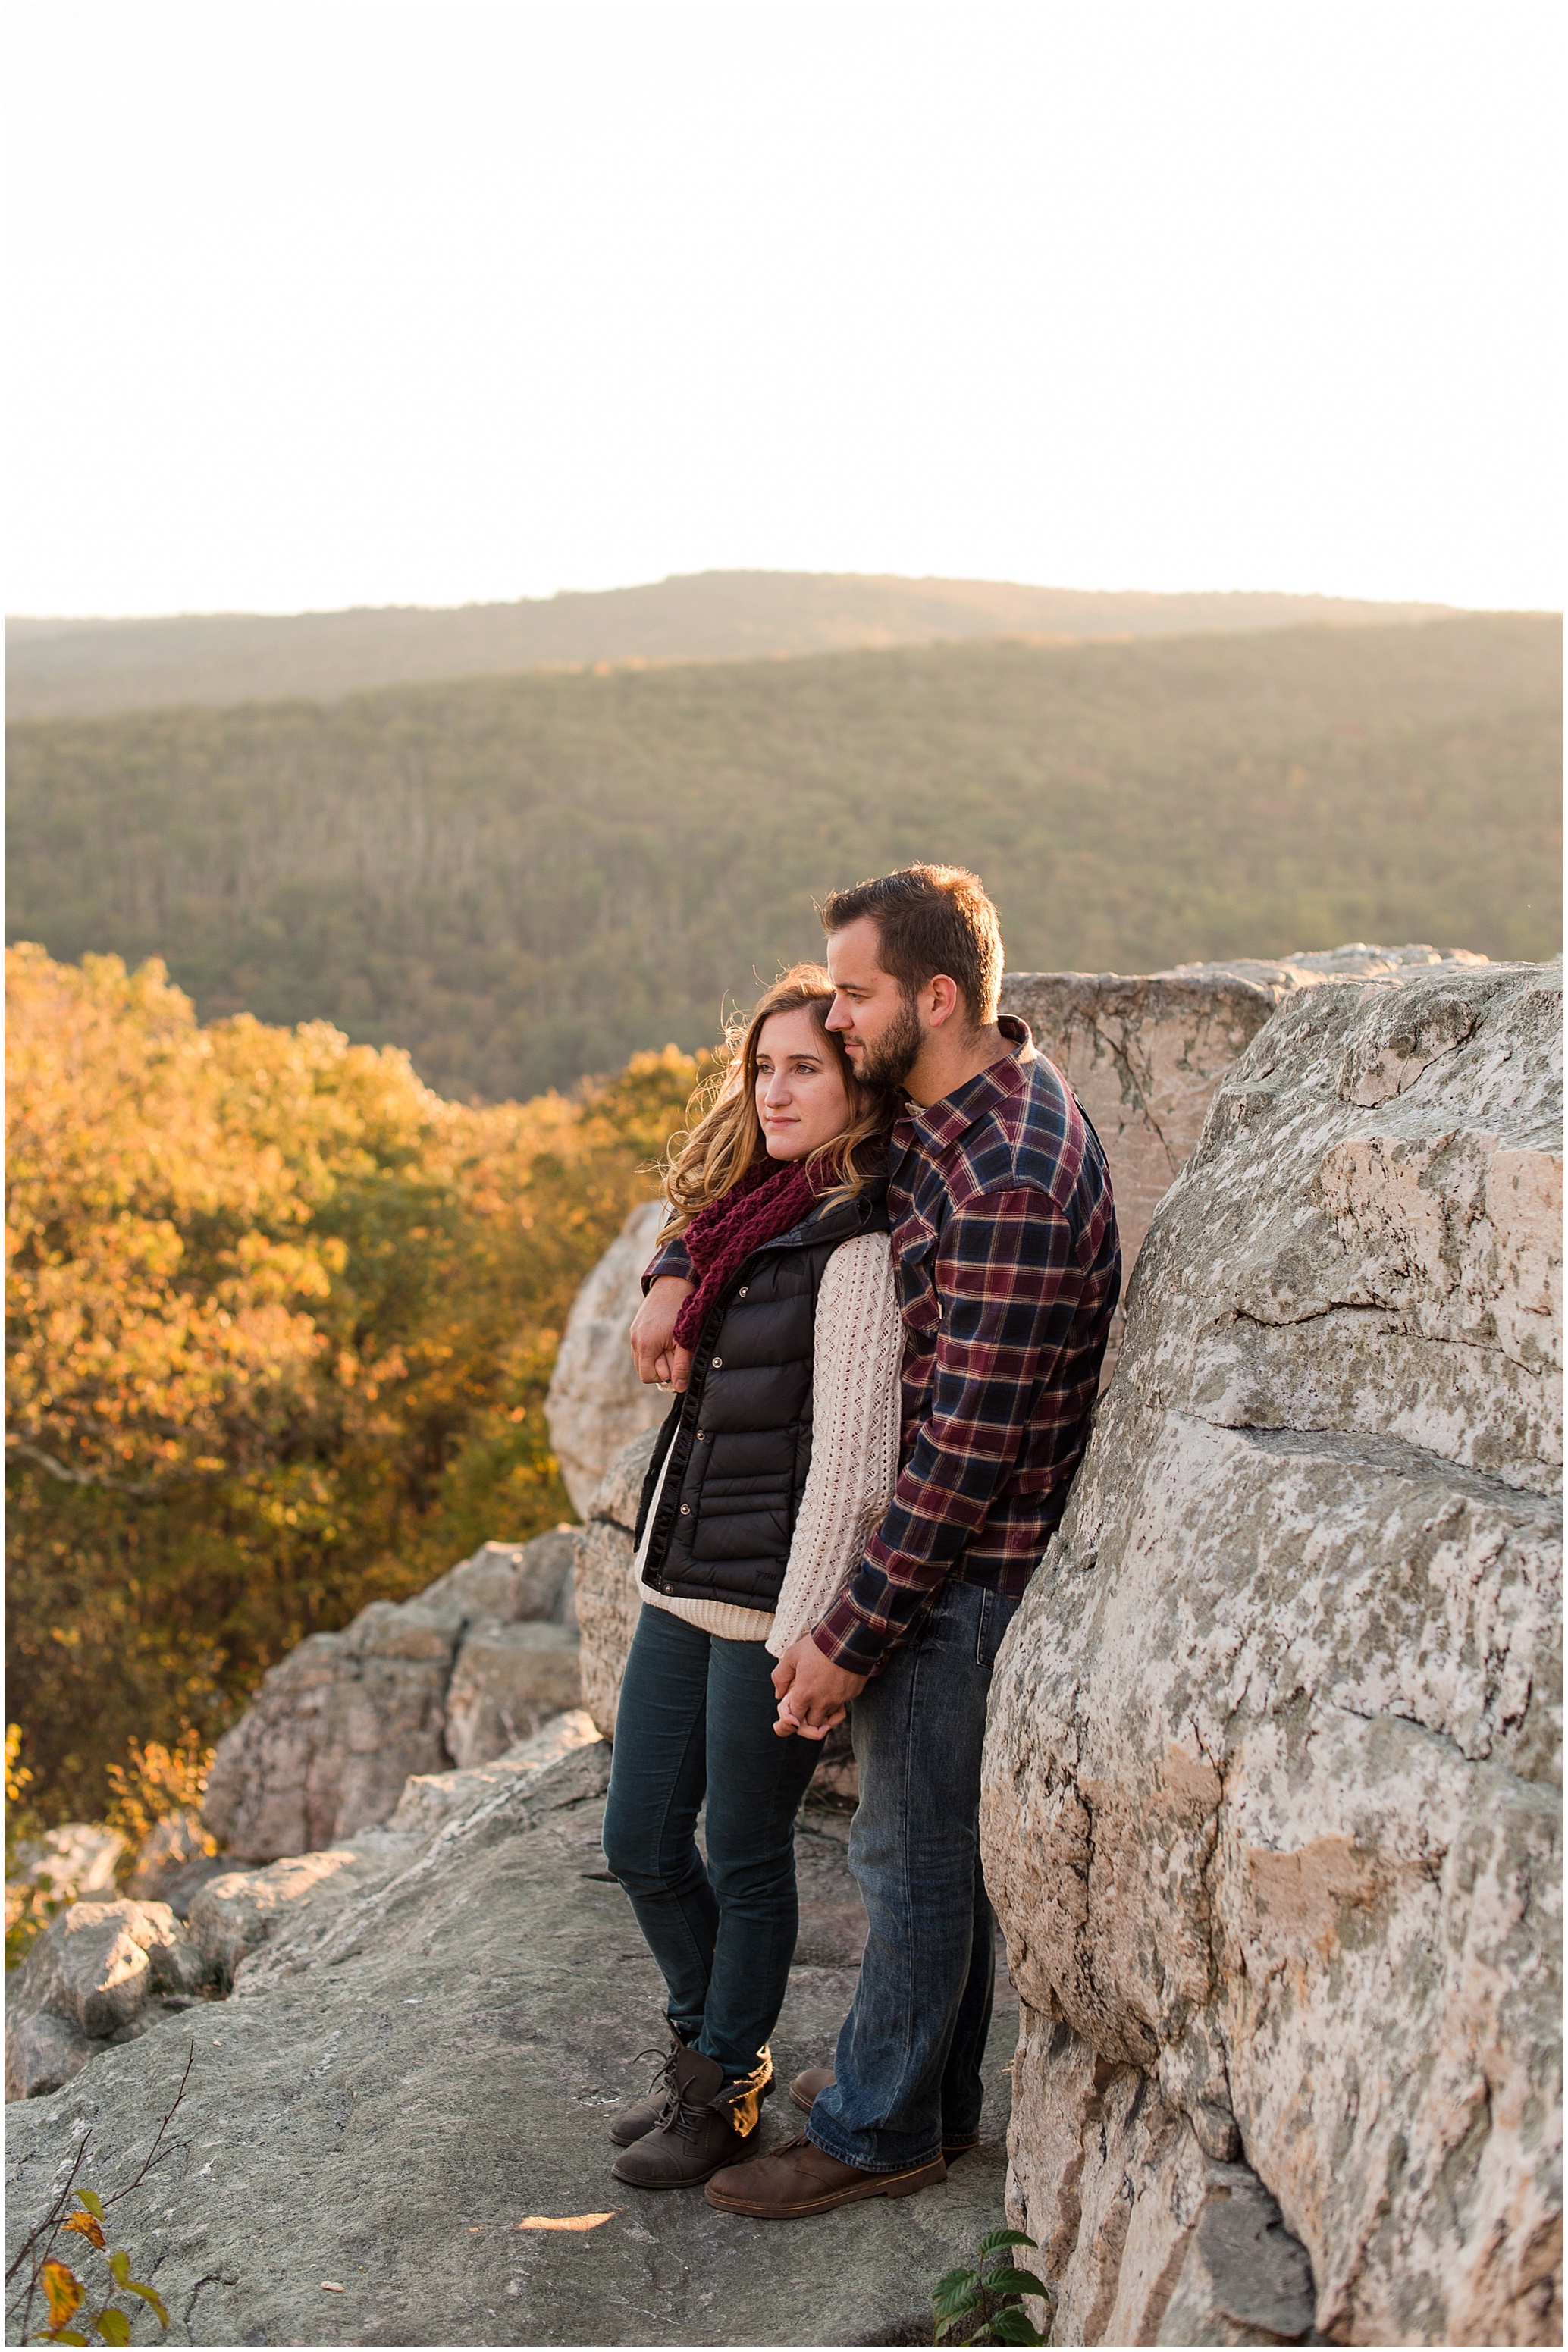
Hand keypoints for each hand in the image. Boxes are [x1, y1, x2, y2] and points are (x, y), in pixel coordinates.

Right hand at [629, 1275, 695, 1390]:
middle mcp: (635, 1340)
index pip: (648, 1377)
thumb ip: (682, 1366)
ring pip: (642, 1359)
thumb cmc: (682, 1312)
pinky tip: (665, 1337)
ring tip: (670, 1343)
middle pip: (643, 1370)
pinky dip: (653, 1348)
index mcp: (645, 1345)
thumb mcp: (685, 1342)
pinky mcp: (636, 1327)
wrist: (674, 1283)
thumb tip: (679, 1387)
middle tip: (675, 1350)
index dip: (664, 1374)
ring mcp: (633, 1333)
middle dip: (660, 1366)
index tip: (676, 1361)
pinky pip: (641, 1348)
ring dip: (656, 1357)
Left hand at [771, 1636, 865, 1738]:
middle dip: (807, 1717)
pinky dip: (836, 1702)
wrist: (848, 1636)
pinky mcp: (852, 1694)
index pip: (794, 1721)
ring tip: (818, 1694)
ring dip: (822, 1711)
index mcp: (804, 1694)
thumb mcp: (792, 1655)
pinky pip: (842, 1706)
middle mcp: (822, 1702)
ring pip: (828, 1717)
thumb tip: (779, 1694)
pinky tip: (832, 1688)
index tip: (792, 1709)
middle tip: (805, 1704)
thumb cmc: (817, 1645)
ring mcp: (839, 1700)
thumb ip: (781, 1676)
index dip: (791, 1718)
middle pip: (812, 1724)